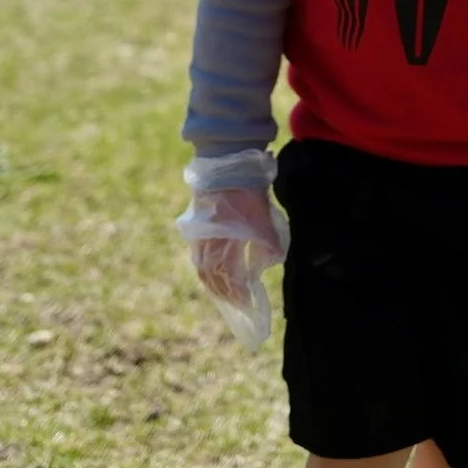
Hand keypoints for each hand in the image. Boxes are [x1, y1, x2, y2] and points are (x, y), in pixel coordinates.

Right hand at [186, 186, 285, 304]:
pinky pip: (199, 255)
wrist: (226, 162)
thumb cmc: (247, 190)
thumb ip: (268, 241)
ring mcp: (197, 234)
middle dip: (224, 292)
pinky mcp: (196, 227)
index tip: (247, 302)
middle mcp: (205, 241)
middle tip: (237, 305)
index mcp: (221, 240)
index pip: (226, 275)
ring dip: (214, 282)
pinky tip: (215, 272)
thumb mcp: (263, 216)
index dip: (236, 292)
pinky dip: (207, 268)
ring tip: (226, 293)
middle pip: (210, 276)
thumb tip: (271, 260)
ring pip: (202, 267)